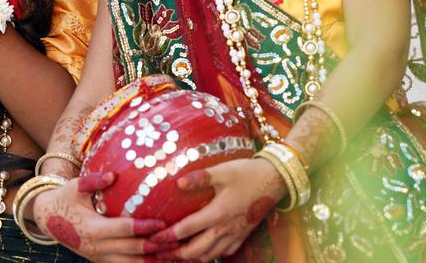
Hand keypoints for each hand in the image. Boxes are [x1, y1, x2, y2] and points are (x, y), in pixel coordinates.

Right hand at [32, 172, 172, 261]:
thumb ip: (93, 181)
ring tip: (175, 256)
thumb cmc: (64, 198)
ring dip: (153, 261)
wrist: (46, 219)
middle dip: (156, 246)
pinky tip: (159, 261)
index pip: (123, 229)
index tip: (163, 223)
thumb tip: (113, 176)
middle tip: (178, 239)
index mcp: (93, 228)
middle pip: (132, 250)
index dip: (144, 227)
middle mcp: (97, 247)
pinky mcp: (101, 261)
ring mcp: (99, 257)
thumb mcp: (75, 186)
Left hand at [148, 158, 286, 260]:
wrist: (273, 181)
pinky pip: (223, 253)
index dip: (167, 236)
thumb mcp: (222, 171)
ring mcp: (235, 235)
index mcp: (217, 213)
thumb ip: (200, 177)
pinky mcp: (242, 236)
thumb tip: (178, 182)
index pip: (187, 230)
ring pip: (209, 256)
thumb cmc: (246, 174)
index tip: (152, 239)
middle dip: (175, 255)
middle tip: (158, 253)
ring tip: (174, 256)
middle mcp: (225, 229)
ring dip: (190, 258)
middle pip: (196, 251)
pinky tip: (199, 252)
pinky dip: (208, 256)